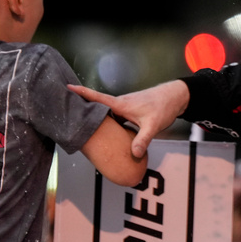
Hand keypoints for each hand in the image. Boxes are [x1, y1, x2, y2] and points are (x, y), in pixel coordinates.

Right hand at [68, 81, 189, 158]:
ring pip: (105, 114)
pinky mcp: (129, 112)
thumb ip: (142, 139)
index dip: (82, 93)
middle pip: (96, 106)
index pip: (97, 98)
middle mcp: (120, 104)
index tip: (67, 87)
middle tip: (65, 112)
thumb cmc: (163, 107)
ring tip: (81, 126)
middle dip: (82, 107)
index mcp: (121, 104)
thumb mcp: (153, 125)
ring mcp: (124, 108)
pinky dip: (107, 124)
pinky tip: (106, 134)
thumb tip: (134, 154)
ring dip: (95, 118)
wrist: (175, 97)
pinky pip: (114, 118)